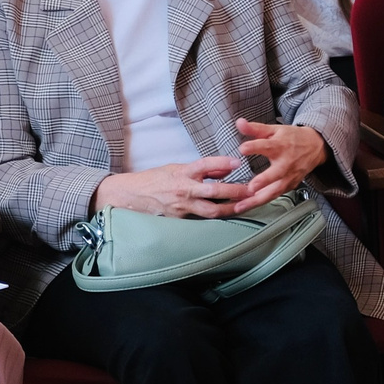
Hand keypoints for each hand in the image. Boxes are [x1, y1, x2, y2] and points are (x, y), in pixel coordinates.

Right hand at [92, 156, 252, 219]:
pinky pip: (202, 219)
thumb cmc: (156, 179)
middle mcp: (183, 189)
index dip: (222, 163)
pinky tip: (230, 216)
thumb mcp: (177, 167)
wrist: (131, 196)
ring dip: (231, 209)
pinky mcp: (180, 220)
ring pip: (211, 210)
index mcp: (182, 172)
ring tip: (246, 206)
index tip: (238, 163)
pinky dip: (216, 218)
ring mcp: (182, 207)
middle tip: (252, 190)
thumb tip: (227, 170)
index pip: (205, 165)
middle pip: (214, 191)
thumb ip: (203, 169)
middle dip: (235, 192)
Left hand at [233, 119, 327, 208]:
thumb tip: (239, 123)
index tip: (243, 148)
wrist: (315, 147)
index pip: (268, 146)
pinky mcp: (290, 185)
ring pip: (274, 191)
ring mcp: (289, 176)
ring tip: (241, 206)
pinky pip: (274, 196)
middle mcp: (286, 163)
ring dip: (258, 199)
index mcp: (281, 146)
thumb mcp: (274, 130)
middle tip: (251, 188)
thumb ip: (255, 129)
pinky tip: (247, 207)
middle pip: (276, 174)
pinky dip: (261, 203)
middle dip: (264, 181)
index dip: (255, 147)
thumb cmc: (292, 138)